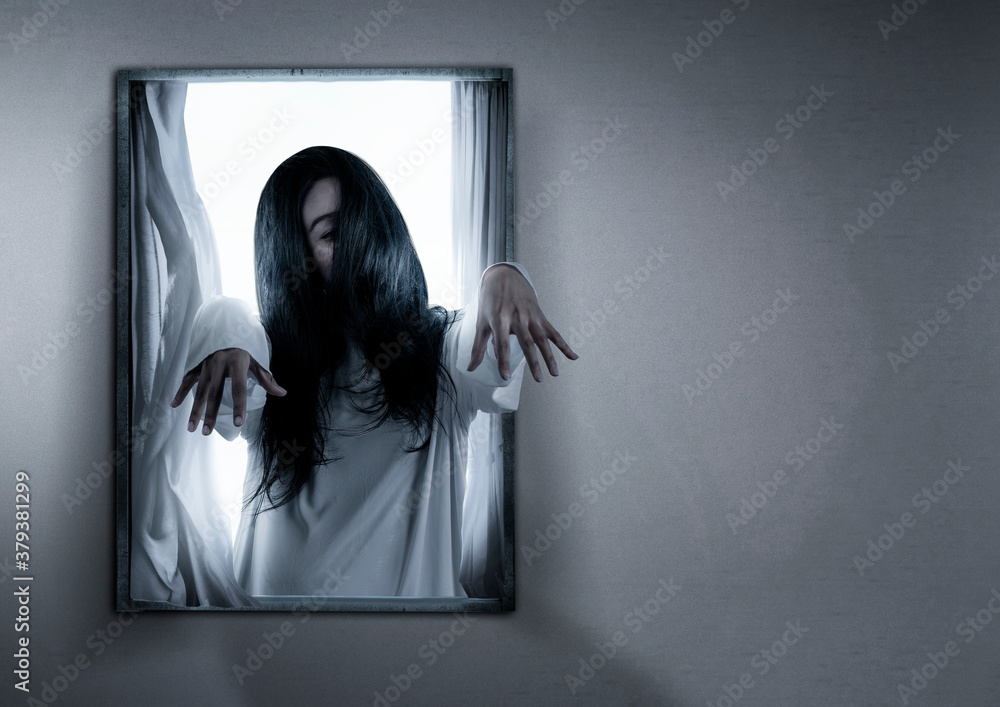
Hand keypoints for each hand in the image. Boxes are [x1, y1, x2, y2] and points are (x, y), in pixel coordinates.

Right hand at [170, 348, 285, 434]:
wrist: (223, 330)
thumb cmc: (241, 352)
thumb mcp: (255, 362)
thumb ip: (266, 378)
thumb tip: (282, 393)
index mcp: (237, 363)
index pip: (239, 388)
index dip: (239, 406)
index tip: (238, 423)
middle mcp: (219, 364)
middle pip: (215, 393)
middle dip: (210, 415)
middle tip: (207, 433)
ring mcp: (205, 365)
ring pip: (199, 391)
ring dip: (194, 410)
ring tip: (191, 428)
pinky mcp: (196, 365)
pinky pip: (186, 380)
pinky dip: (180, 393)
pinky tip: (174, 406)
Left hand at [468, 264, 578, 381]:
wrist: (504, 276)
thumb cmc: (490, 301)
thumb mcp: (481, 321)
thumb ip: (478, 347)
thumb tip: (470, 368)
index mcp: (500, 319)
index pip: (502, 344)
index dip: (503, 360)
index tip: (505, 376)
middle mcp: (517, 318)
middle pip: (527, 343)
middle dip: (534, 362)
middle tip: (538, 379)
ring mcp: (531, 317)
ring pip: (542, 339)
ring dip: (550, 357)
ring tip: (555, 373)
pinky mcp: (540, 316)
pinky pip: (553, 332)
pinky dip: (564, 344)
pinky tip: (573, 356)